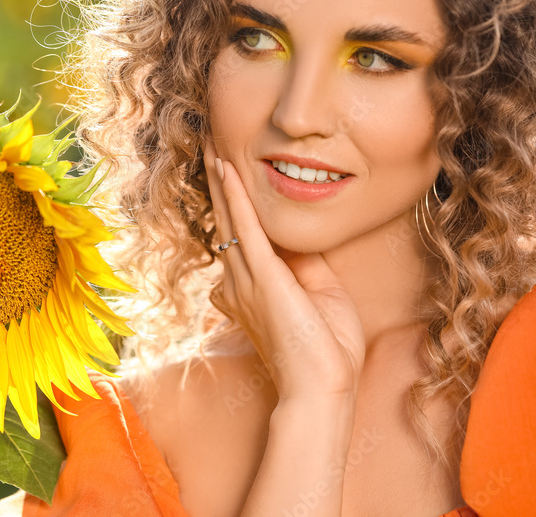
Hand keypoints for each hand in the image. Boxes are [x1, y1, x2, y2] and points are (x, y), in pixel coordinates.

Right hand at [203, 137, 365, 402]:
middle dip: (218, 183)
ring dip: (221, 181)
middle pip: (226, 221)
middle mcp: (240, 281)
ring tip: (213, 148)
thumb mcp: (320, 293)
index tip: (229, 174)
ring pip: (230, 219)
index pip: (240, 236)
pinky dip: (235, 197)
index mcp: (253, 288)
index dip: (234, 204)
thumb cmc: (325, 349)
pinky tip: (227, 170)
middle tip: (210, 147)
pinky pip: (246, 228)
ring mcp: (247, 280)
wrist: (322, 388)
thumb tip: (298, 234)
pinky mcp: (263, 278)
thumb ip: (306, 261)